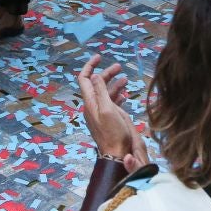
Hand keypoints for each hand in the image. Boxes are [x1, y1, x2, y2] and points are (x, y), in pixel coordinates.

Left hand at [78, 56, 147, 170]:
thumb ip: (101, 92)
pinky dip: (117, 95)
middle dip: (107, 73)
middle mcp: (93, 106)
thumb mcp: (108, 110)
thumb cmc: (113, 133)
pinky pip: (111, 102)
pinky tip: (125, 94)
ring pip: (105, 93)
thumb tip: (96, 76)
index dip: (90, 66)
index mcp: (90, 102)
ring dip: (114, 84)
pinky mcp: (108, 118)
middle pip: (97, 84)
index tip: (99, 57)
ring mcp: (100, 112)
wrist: (116, 154)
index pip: (84, 79)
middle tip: (120, 67)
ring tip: (126, 79)